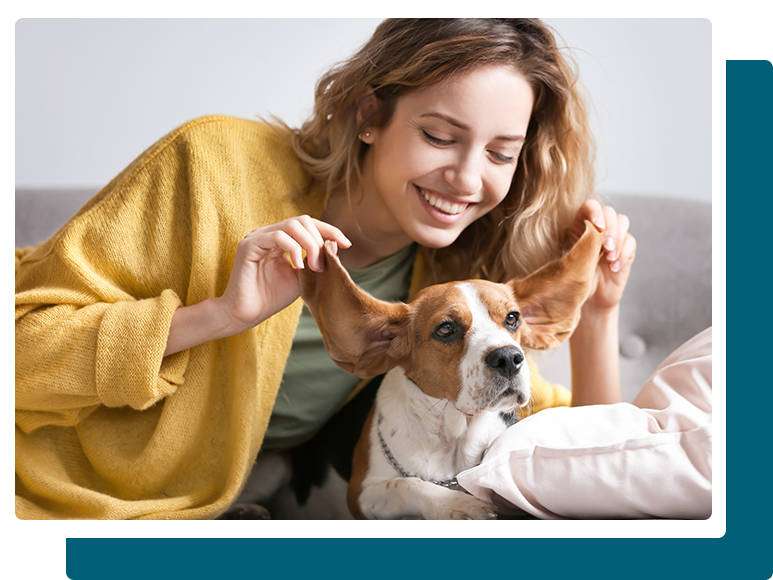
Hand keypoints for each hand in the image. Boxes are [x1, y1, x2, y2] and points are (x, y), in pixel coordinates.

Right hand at [217, 215, 351, 333]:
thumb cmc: (271, 298)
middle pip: (302, 220)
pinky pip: (277, 236)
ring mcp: (257, 237)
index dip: (330, 230)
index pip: (308, 224)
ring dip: (309, 245)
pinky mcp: (249, 245)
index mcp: (280, 238)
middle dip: (320, 240)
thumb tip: (335, 244)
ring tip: (314, 267)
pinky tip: (298, 267)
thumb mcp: (302, 277)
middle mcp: (268, 233)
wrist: (245, 314)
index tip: (348, 244)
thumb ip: (315, 260)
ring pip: (292, 225)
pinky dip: (293, 249)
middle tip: (323, 266)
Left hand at [567, 200, 635, 312]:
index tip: (597, 226)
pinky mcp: (626, 249)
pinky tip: (614, 267)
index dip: (595, 212)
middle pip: (609, 212)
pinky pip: (631, 242)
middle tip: (606, 248)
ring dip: (618, 238)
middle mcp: (598, 227)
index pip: (590, 206)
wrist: (589, 299)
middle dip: (610, 229)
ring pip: (622, 222)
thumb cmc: (575, 279)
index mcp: (580, 224)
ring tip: (609, 258)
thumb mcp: (573, 260)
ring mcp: (613, 236)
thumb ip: (581, 243)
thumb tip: (592, 230)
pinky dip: (624, 253)